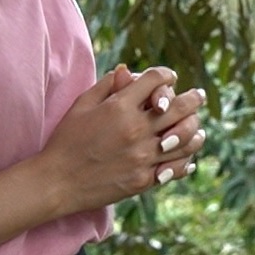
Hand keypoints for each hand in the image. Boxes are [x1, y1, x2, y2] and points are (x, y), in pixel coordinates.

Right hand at [37, 64, 208, 214]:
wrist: (56, 182)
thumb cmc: (66, 140)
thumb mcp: (82, 105)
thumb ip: (108, 85)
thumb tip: (129, 72)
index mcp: (120, 107)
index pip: (157, 81)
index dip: (166, 75)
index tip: (170, 78)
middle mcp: (136, 130)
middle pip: (180, 108)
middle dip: (193, 98)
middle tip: (198, 96)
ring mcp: (142, 157)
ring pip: (185, 139)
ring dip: (196, 131)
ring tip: (199, 129)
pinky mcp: (143, 180)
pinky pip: (175, 169)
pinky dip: (185, 162)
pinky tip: (188, 158)